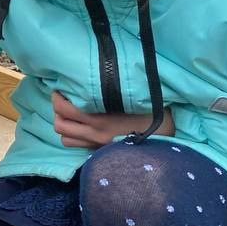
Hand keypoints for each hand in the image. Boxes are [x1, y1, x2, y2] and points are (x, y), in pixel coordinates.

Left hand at [52, 91, 174, 147]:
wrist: (169, 136)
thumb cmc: (153, 111)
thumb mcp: (130, 96)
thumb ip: (108, 89)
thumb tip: (96, 74)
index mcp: (99, 118)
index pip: (63, 109)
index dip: (57, 98)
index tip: (61, 89)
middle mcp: (95, 134)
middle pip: (59, 125)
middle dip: (57, 112)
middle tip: (64, 100)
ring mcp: (98, 145)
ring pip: (65, 139)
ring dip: (65, 126)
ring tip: (71, 115)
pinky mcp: (104, 151)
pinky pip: (79, 147)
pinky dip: (75, 137)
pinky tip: (82, 126)